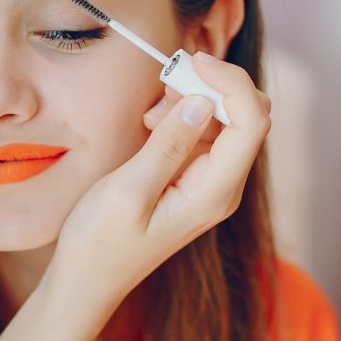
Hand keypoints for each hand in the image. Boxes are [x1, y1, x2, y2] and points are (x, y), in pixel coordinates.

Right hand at [51, 51, 269, 306]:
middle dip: (214, 87)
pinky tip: (150, 126)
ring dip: (193, 101)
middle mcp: (223, 187)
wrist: (88, 280)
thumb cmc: (101, 244)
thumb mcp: (128, 191)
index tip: (193, 61)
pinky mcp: (194, 179)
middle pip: (248, 116)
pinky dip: (182, 117)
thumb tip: (201, 102)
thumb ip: (168, 146)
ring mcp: (211, 183)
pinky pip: (204, 134)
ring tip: (149, 116)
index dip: (231, 82)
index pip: (251, 122)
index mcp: (215, 192)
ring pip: (226, 120)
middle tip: (167, 82)